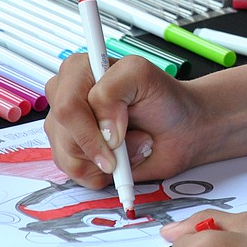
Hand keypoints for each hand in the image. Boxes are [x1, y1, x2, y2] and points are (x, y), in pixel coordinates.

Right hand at [43, 52, 208, 187]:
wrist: (181, 129)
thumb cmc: (163, 99)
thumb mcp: (143, 75)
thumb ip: (113, 90)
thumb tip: (101, 128)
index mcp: (78, 71)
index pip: (66, 106)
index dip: (91, 128)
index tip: (119, 135)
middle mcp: (66, 98)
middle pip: (65, 135)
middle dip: (104, 145)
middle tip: (129, 136)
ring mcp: (66, 128)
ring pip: (70, 157)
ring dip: (111, 158)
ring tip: (131, 142)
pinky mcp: (73, 154)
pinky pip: (77, 174)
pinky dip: (105, 172)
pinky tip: (121, 158)